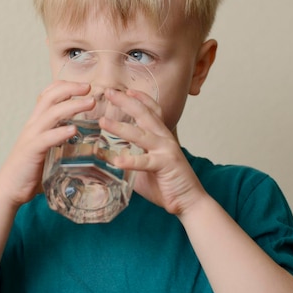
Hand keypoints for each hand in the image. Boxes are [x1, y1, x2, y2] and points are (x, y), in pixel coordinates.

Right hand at [0, 81, 93, 206]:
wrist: (8, 190)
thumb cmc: (30, 171)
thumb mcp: (47, 150)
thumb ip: (59, 141)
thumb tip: (81, 141)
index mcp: (36, 124)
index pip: (47, 95)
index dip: (64, 86)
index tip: (84, 86)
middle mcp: (32, 126)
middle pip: (50, 98)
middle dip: (71, 89)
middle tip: (90, 88)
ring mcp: (31, 138)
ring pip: (51, 114)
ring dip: (72, 105)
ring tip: (90, 103)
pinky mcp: (31, 152)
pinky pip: (46, 138)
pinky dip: (60, 132)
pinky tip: (74, 130)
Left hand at [99, 88, 208, 215]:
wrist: (189, 202)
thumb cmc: (166, 184)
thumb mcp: (143, 169)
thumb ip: (129, 159)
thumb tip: (105, 158)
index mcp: (161, 136)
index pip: (152, 110)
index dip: (139, 98)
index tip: (124, 90)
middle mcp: (164, 139)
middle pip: (145, 114)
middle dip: (126, 102)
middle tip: (109, 93)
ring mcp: (166, 150)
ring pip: (141, 134)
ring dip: (120, 127)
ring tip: (103, 122)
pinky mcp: (166, 165)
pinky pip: (145, 161)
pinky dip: (130, 160)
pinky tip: (117, 160)